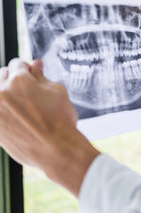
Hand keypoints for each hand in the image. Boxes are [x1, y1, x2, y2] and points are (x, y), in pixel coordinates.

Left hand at [0, 59, 98, 196]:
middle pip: (2, 75)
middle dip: (14, 79)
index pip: (17, 63)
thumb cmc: (60, 120)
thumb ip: (42, 76)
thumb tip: (35, 64)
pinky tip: (19, 119)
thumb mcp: (57, 92)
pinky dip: (5, 112)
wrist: (57, 150)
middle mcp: (1, 93)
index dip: (28, 69)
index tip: (33, 76)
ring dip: (6, 94)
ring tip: (23, 105)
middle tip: (30, 91)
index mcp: (18, 80)